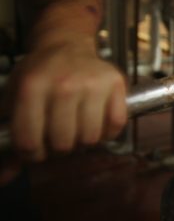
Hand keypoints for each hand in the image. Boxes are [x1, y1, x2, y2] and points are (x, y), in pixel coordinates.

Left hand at [3, 37, 126, 162]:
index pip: (29, 141)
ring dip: (84, 141)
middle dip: (59, 147)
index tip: (36, 148)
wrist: (66, 43)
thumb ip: (9, 137)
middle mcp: (63, 84)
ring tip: (78, 128)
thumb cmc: (39, 74)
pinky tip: (97, 122)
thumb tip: (4, 177)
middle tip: (59, 137)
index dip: (32, 153)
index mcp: (31, 86)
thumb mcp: (14, 98)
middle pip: (63, 143)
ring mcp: (92, 83)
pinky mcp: (115, 83)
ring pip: (90, 138)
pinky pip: (116, 125)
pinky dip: (108, 132)